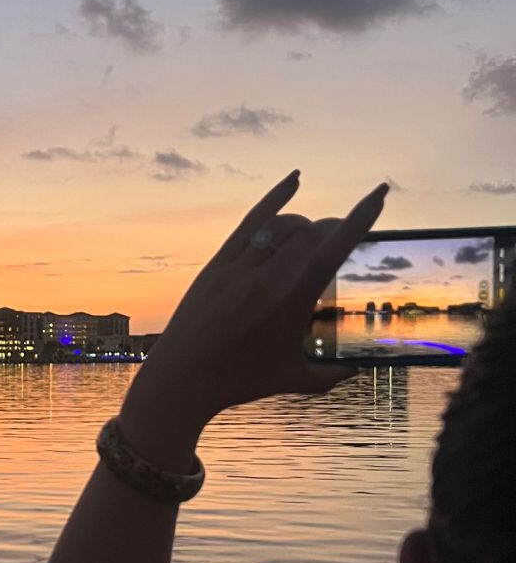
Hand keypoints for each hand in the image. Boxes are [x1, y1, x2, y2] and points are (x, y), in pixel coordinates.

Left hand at [125, 171, 387, 436]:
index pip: (333, 249)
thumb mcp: (296, 380)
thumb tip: (361, 364)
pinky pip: (250, 222)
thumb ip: (334, 373)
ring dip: (308, 224)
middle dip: (336, 229)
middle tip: (346, 237)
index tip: (380, 194)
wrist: (183, 378)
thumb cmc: (240, 382)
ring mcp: (238, 267)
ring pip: (284, 225)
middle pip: (312, 233)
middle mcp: (264, 278)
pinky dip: (275, 200)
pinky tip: (294, 180)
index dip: (361, 217)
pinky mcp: (218, 264)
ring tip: (317, 235)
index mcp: (290, 303)